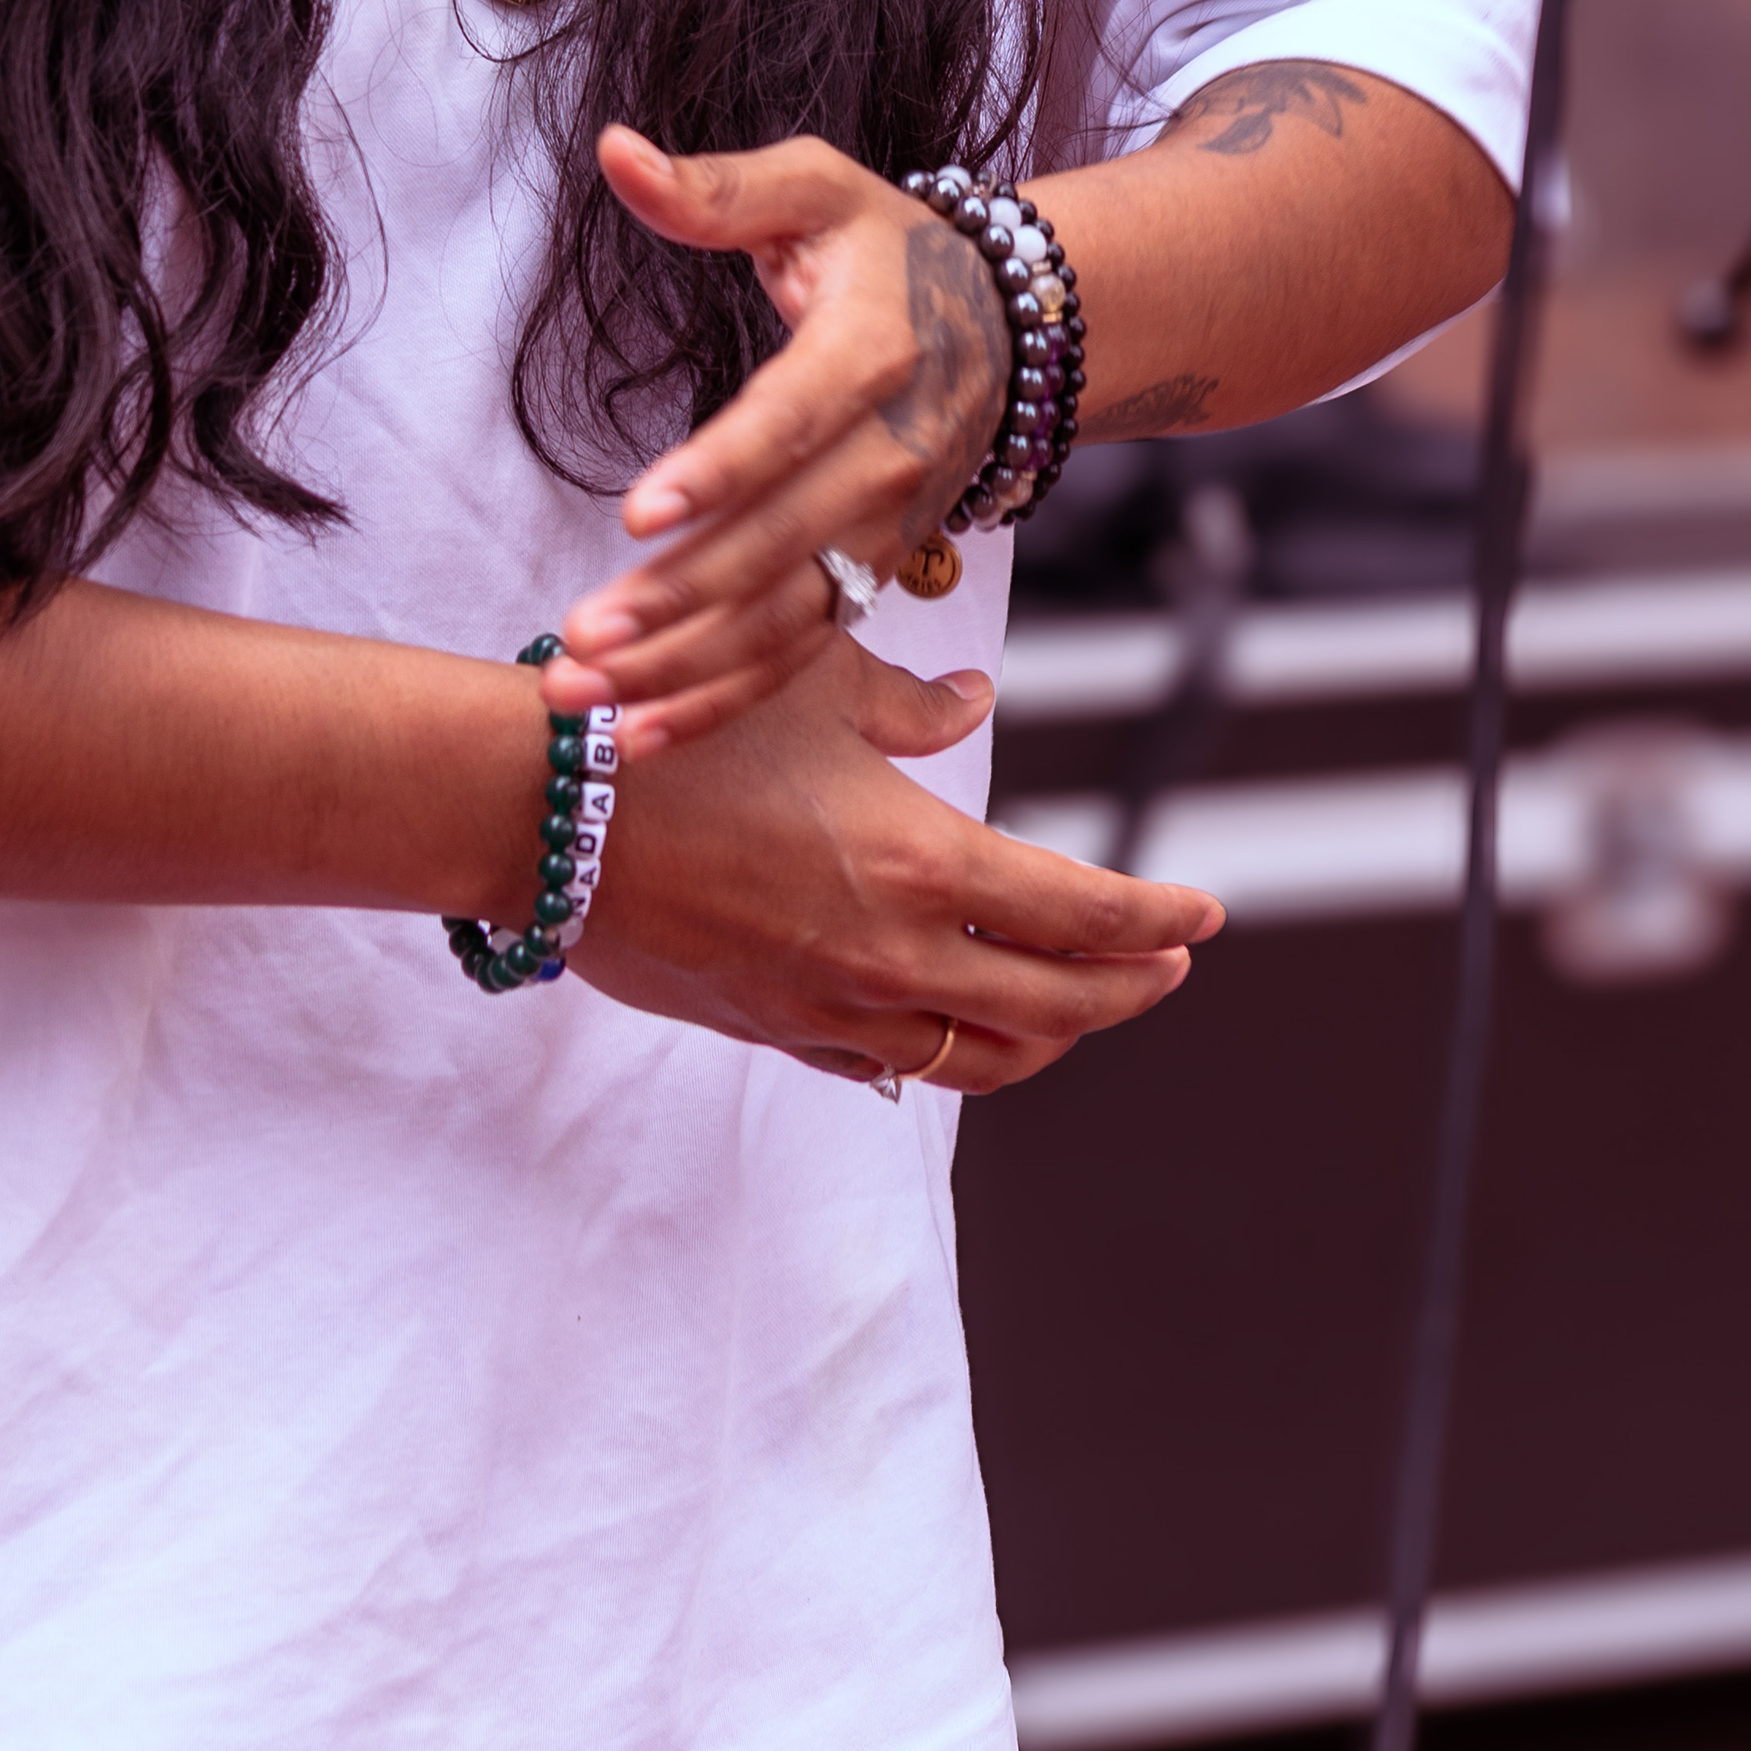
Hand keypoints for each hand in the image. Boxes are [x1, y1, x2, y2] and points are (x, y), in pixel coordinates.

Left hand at [544, 126, 1011, 748]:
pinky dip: (724, 703)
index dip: (720, 471)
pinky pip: (798, 655)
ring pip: (785, 619)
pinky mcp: (871, 576)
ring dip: (685, 670)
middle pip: (781, 544)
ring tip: (584, 696)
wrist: (1008, 326)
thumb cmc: (885, 249)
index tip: (640, 514)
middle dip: (680, 599)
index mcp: (872, 352)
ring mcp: (886, 531)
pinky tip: (642, 736)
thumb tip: (614, 150)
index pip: (791, 422)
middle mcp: (891, 456)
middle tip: (581, 638)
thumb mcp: (814, 190)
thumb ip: (714, 188)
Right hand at [571, 635, 1217, 1094]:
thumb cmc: (684, 729)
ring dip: (1053, 1037)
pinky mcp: (779, 1032)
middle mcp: (894, 955)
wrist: (546, 815)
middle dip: (1131, 987)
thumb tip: (973, 702)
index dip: (1158, 919)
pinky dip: (948, 1056)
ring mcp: (835, 1008)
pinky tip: (961, 1032)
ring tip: (1084, 1004)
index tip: (1204, 915)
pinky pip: (892, 1070)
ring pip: (985, 1059)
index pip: (1084, 914)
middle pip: (1058, 1004)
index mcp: (923, 863)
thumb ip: (911, 704)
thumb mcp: (812, 681)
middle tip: (1168, 962)